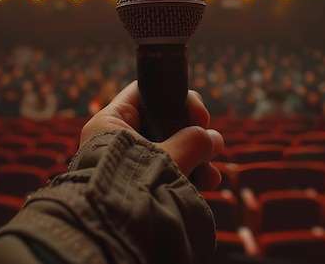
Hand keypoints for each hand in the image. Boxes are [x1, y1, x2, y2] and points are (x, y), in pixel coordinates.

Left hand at [80, 81, 223, 189]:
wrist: (110, 232)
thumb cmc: (131, 186)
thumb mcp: (168, 157)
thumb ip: (193, 142)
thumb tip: (214, 139)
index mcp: (111, 122)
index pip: (146, 93)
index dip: (177, 97)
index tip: (200, 116)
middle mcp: (115, 139)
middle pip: (162, 122)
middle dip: (191, 134)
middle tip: (208, 143)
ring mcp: (126, 162)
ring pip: (167, 149)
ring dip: (194, 158)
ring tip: (210, 175)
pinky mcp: (135, 183)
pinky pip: (165, 170)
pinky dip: (185, 174)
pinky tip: (204, 184)